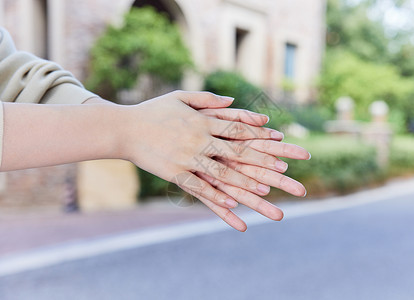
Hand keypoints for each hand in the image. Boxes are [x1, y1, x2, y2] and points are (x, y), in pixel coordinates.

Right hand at [119, 91, 292, 230]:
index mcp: (203, 121)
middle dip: (264, 165)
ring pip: (223, 175)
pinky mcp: (176, 174)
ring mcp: (188, 158)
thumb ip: (208, 100)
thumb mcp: (180, 97)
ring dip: (247, 188)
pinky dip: (218, 200)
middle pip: (238, 154)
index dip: (260, 135)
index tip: (281, 142)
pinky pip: (200, 190)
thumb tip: (232, 100)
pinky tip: (234, 211)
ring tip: (268, 199)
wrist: (124, 129)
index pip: (238, 129)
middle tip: (287, 176)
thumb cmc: (154, 111)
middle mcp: (199, 140)